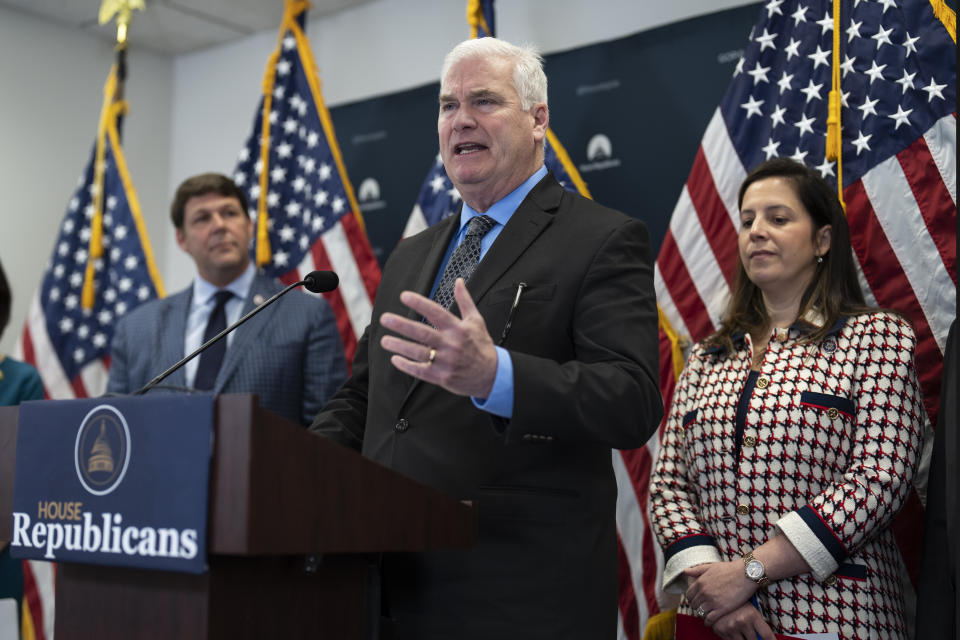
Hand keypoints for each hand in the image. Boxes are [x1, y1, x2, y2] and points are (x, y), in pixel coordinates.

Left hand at [379, 278, 497, 397]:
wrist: (492, 375)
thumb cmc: (482, 346)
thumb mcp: (476, 320)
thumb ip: (464, 300)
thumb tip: (459, 281)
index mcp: (458, 328)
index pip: (435, 312)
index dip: (419, 303)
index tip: (404, 296)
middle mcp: (451, 344)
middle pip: (422, 332)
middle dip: (401, 325)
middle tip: (385, 318)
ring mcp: (446, 361)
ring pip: (418, 352)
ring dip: (399, 346)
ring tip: (384, 340)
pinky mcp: (442, 377)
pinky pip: (421, 371)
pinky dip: (407, 366)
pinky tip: (395, 359)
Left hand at [684, 561, 756, 625]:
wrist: (745, 574)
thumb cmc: (729, 569)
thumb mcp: (710, 567)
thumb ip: (696, 570)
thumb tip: (685, 571)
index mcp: (700, 582)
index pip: (689, 595)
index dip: (691, 598)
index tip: (695, 600)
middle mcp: (704, 592)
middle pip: (694, 604)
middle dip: (697, 606)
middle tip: (701, 607)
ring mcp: (712, 601)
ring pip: (700, 612)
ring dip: (702, 614)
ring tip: (706, 614)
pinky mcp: (722, 609)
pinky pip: (710, 619)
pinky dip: (708, 621)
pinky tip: (710, 621)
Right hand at [710, 601, 775, 639]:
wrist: (716, 592)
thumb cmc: (737, 600)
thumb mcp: (750, 607)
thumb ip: (758, 622)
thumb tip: (766, 637)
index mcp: (752, 615)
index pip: (767, 635)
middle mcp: (742, 622)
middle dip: (755, 638)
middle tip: (753, 633)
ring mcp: (730, 627)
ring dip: (744, 639)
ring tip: (742, 630)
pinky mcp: (720, 630)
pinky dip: (733, 638)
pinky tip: (733, 631)